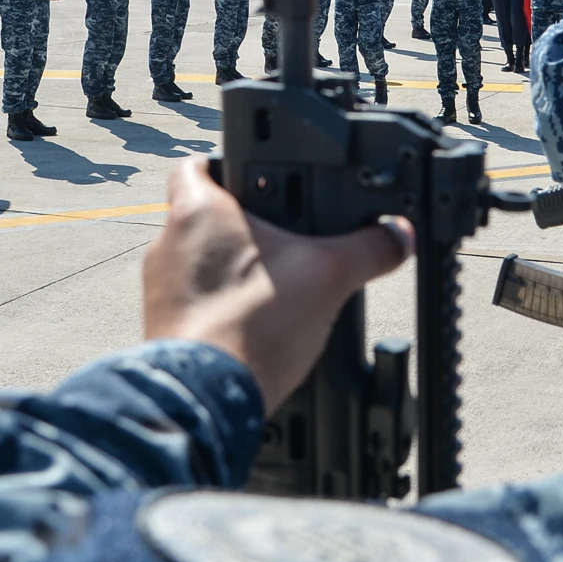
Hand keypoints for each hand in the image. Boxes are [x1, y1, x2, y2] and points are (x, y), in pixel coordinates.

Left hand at [142, 158, 412, 412]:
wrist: (206, 397)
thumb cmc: (249, 326)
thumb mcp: (331, 275)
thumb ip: (371, 248)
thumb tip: (399, 235)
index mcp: (199, 211)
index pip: (199, 163)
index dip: (229, 164)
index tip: (255, 176)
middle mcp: (169, 242)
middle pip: (208, 214)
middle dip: (247, 223)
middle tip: (286, 234)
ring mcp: (162, 285)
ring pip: (202, 258)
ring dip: (235, 264)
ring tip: (278, 282)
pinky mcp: (165, 323)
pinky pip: (197, 298)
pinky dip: (224, 301)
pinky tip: (258, 318)